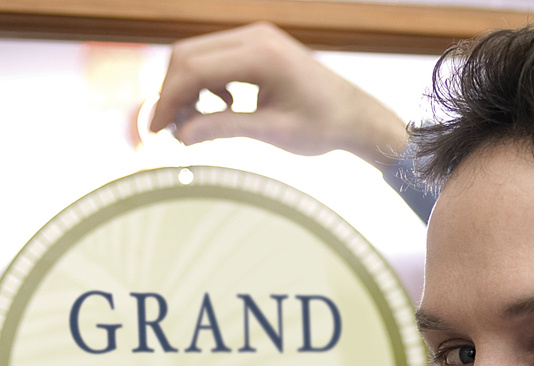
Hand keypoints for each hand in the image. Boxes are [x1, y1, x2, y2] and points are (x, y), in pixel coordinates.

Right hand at [150, 22, 408, 166]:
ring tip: (194, 125)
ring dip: (188, 90)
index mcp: (260, 54)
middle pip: (188, 56)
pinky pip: (215, 59)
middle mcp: (254, 36)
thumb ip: (223, 129)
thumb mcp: (271, 132)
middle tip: (167, 132)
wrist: (354, 115)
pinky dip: (206, 85)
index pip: (193, 69)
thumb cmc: (322, 126)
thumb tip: (181, 136)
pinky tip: (222, 108)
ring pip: (198, 56)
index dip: (167, 100)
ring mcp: (254, 38)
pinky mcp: (256, 47)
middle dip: (171, 94)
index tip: (156, 131)